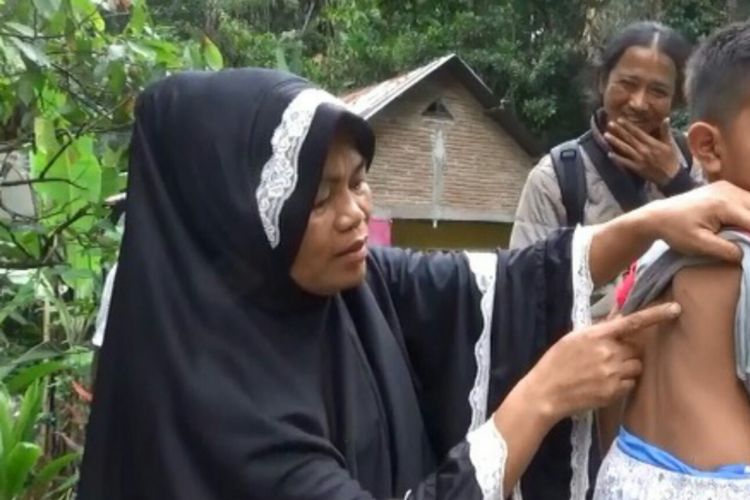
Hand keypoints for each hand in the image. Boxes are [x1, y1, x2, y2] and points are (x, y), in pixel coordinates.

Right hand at [519, 302, 680, 422]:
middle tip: (607, 357)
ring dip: (626, 367)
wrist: (545, 392)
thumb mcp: (573, 338)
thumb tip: (619, 318)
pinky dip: (622, 384)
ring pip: (636, 366)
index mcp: (596, 335)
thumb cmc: (555, 362)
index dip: (656, 314)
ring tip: (604, 372)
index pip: (632, 321)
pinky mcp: (613, 392)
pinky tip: (602, 384)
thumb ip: (599, 330)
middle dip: (627, 351)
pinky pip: (631, 384)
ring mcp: (612, 373)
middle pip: (636, 348)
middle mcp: (608, 353)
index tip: (676, 308)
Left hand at [604, 118, 679, 184]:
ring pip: (625, 149)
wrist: (671, 177)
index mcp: (652, 143)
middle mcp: (644, 150)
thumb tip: (666, 118)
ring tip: (606, 135)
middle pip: (629, 138)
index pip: (637, 132)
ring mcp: (639, 159)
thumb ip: (666, 131)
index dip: (628, 126)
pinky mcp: (637, 168)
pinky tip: (609, 154)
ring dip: (615, 142)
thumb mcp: (670, 144)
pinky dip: (617, 158)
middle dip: (619, 130)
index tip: (619, 119)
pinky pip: (625, 162)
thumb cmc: (671, 159)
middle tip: (609, 124)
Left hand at [638, 180, 749, 262]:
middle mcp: (728, 191)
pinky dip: (746, 210)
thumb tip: (745, 254)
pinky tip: (740, 224)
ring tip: (743, 235)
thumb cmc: (675, 231)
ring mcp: (725, 187)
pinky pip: (743, 198)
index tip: (749, 247)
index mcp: (723, 205)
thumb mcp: (698, 244)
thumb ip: (725, 250)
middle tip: (745, 241)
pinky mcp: (722, 187)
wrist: (657, 216)